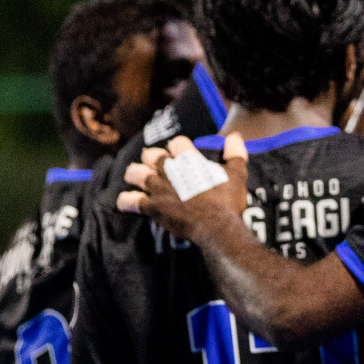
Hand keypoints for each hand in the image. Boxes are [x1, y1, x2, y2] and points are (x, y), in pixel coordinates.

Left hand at [118, 135, 249, 244]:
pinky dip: (126, 201)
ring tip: (137, 176)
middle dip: (153, 157)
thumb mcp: (237, 174)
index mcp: (189, 159)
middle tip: (155, 164)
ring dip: (135, 173)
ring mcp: (158, 188)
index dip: (178, 146)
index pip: (176, 143)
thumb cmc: (228, 201)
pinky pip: (129, 201)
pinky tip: (126, 202)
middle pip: (151, 154)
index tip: (180, 152)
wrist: (217, 227)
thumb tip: (235, 136)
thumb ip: (235, 153)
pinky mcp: (152, 206)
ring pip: (135, 173)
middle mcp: (169, 170)